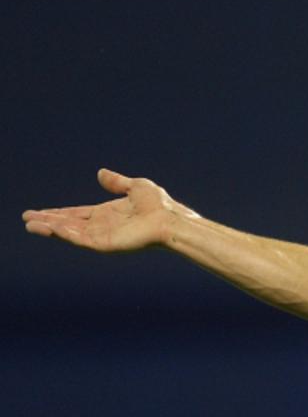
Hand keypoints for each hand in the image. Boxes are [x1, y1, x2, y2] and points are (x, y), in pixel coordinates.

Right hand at [22, 168, 191, 251]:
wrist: (170, 219)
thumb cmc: (159, 205)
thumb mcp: (135, 187)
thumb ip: (116, 182)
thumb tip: (100, 173)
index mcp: (108, 213)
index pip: (77, 214)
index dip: (58, 213)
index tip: (40, 211)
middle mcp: (103, 226)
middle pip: (69, 223)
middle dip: (48, 220)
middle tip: (27, 218)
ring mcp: (103, 236)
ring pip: (70, 232)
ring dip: (50, 228)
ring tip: (30, 224)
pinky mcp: (106, 244)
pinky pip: (80, 238)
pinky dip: (65, 233)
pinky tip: (50, 227)